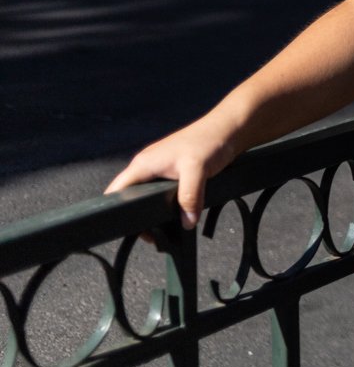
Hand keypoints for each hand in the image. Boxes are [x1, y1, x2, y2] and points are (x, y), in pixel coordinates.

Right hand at [104, 118, 238, 229]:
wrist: (228, 129)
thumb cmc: (208, 141)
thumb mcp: (197, 170)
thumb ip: (189, 197)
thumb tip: (186, 223)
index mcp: (143, 164)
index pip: (116, 190)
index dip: (113, 209)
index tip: (122, 229)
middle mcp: (147, 166)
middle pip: (131, 196)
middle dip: (137, 216)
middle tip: (150, 237)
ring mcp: (160, 169)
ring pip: (148, 195)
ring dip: (153, 211)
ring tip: (163, 231)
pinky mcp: (173, 172)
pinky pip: (162, 192)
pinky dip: (166, 204)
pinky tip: (176, 216)